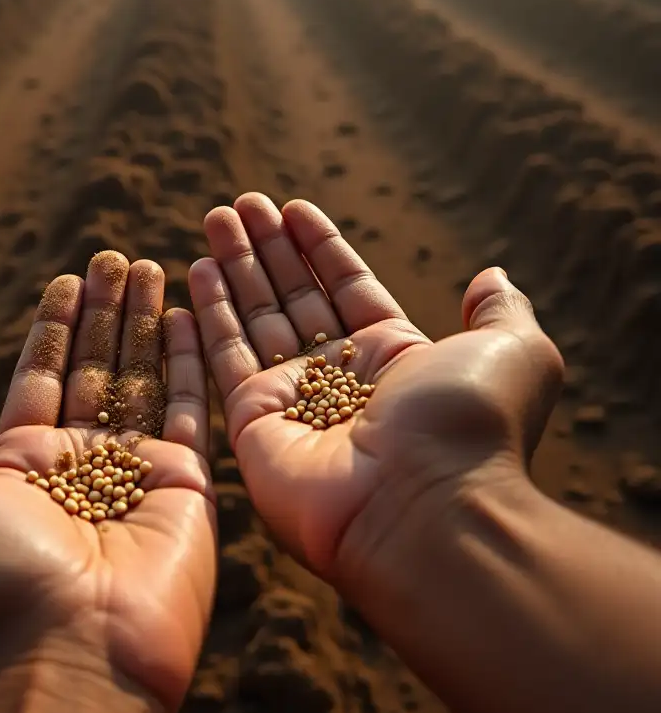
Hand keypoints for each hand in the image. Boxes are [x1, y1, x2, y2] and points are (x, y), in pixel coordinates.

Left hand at [0, 251, 214, 712]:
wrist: (62, 658)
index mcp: (19, 469)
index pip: (40, 378)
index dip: (54, 327)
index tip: (68, 279)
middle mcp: (80, 470)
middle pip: (96, 369)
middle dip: (106, 313)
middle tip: (116, 256)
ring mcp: (137, 477)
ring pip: (144, 380)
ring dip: (146, 322)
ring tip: (152, 266)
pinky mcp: (186, 487)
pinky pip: (191, 410)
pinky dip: (189, 361)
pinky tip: (187, 315)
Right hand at [188, 194, 562, 605]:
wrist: (425, 509)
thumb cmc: (469, 427)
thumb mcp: (515, 352)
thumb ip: (500, 310)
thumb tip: (491, 275)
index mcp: (396, 359)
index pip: (348, 288)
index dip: (320, 247)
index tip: (293, 208)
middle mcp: (342, 379)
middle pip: (296, 297)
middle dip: (268, 248)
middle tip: (241, 203)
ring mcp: (294, 401)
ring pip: (257, 318)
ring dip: (235, 266)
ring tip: (216, 215)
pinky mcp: (253, 422)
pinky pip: (225, 356)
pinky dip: (211, 312)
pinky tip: (197, 267)